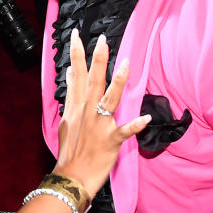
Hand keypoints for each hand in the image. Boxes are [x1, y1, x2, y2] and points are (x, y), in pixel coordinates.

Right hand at [52, 32, 150, 196]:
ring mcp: (98, 125)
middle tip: (102, 40)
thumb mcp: (66, 120)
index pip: (76, 75)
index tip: (77, 35)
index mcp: (76, 107)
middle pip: (92, 81)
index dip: (76, 55)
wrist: (71, 177)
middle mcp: (86, 112)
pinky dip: (135, 125)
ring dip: (117, 82)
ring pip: (109, 99)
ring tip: (126, 64)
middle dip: (97, 59)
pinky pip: (124, 131)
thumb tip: (69, 74)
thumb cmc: (70, 150)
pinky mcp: (110, 141)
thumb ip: (70, 96)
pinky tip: (146, 117)